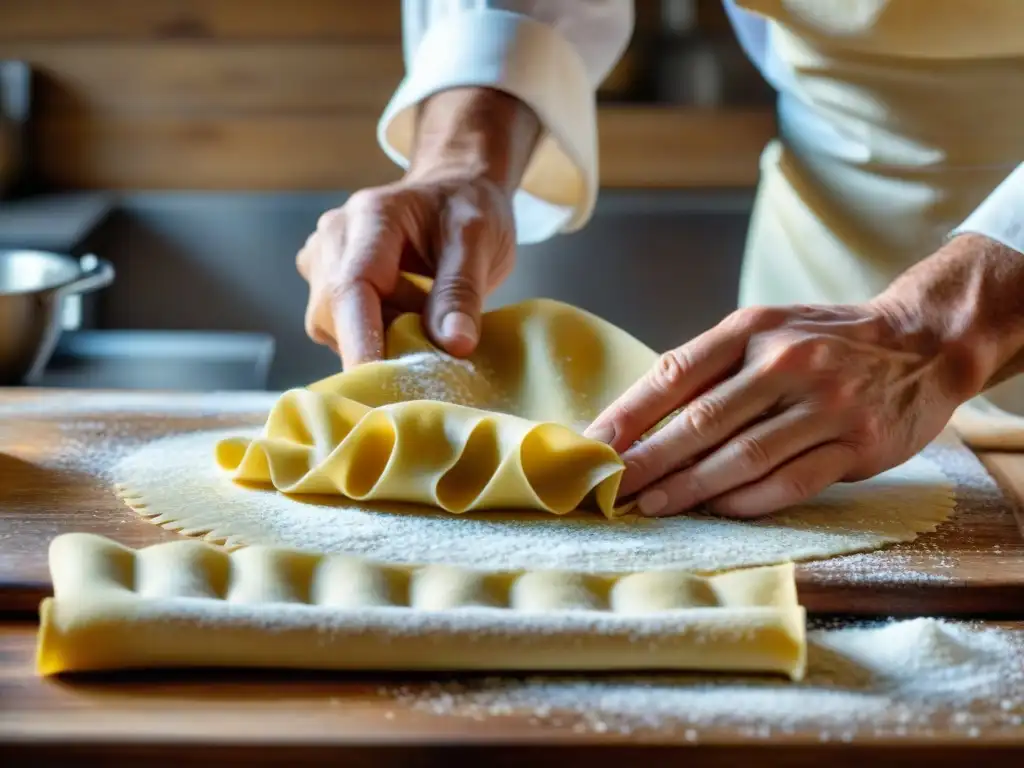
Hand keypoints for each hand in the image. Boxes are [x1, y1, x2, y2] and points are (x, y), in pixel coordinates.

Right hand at [297, 176, 514, 368]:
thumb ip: (463, 290)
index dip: (360, 340)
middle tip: (430, 354)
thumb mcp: (479, 241)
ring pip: (331, 325)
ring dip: (377, 338)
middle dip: (376, 344)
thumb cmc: (468, 208)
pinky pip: (337, 326)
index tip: (379, 385)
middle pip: (332, 312)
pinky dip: (373, 335)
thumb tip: (454, 345)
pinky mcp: (324, 281)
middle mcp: (334, 236)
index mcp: (371, 217)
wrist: (454, 188)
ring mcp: (323, 258)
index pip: (351, 286)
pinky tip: (407, 319)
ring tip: (423, 320)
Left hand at [585, 301, 968, 518]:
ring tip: (649, 506)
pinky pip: (790, 483)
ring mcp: (826, 405)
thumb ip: (711, 368)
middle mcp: (787, 363)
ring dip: (689, 488)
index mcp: (753, 330)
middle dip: (648, 460)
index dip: (629, 414)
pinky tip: (714, 511)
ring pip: (742, 458)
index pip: (675, 374)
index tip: (592, 445)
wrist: (922, 343)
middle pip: (702, 422)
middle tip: (609, 488)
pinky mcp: (857, 444)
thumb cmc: (825, 341)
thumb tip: (640, 420)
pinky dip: (746, 501)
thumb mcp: (767, 331)